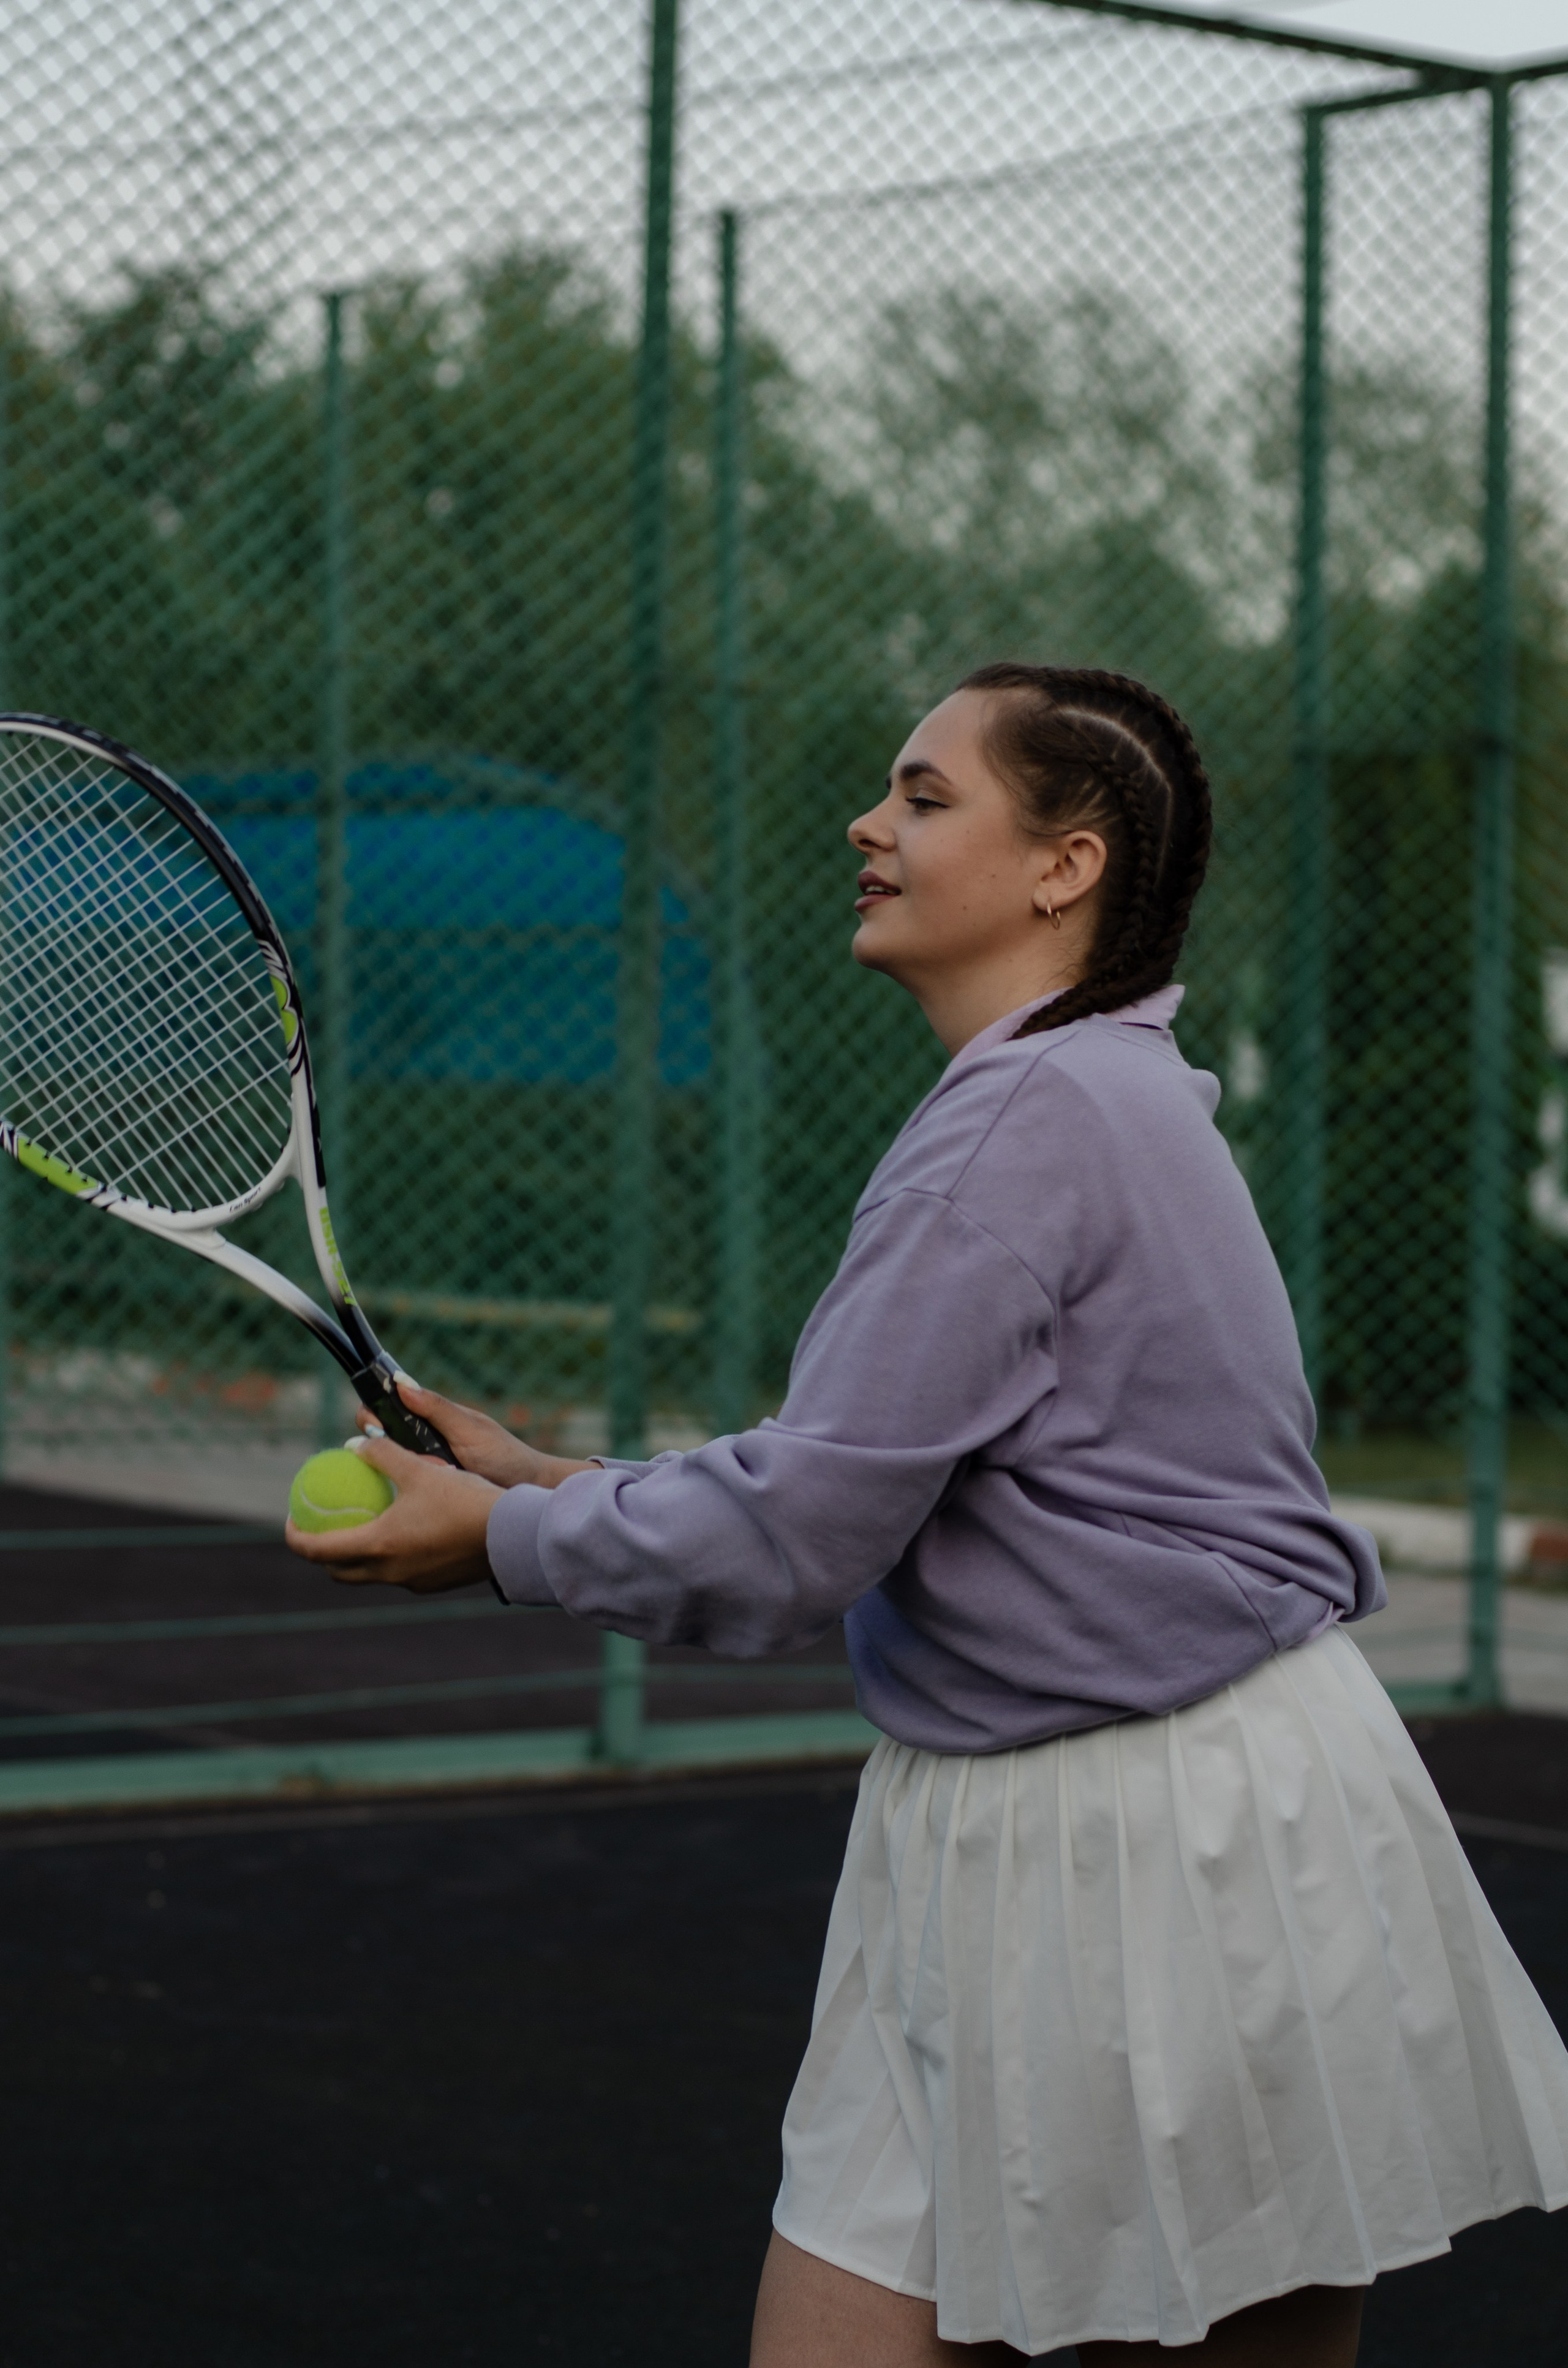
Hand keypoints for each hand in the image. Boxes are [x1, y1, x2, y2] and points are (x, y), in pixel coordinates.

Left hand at [286, 1426, 514, 1591]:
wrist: (511, 1534)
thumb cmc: (463, 1498)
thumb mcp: (420, 1468)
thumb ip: (383, 1454)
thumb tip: (355, 1445)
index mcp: (376, 1545)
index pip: (316, 1549)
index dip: (295, 1535)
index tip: (292, 1517)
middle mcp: (388, 1571)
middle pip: (338, 1571)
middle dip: (323, 1552)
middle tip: (324, 1525)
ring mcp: (411, 1582)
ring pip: (370, 1574)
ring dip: (358, 1556)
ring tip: (366, 1525)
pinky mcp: (433, 1583)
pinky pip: (399, 1572)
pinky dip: (390, 1556)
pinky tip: (408, 1531)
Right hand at [358, 1378, 594, 1491]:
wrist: (528, 1492)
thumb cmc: (503, 1456)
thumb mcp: (468, 1429)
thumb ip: (436, 1408)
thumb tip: (399, 1381)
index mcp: (430, 1421)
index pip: (387, 1410)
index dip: (372, 1414)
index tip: (372, 1425)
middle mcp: (423, 1444)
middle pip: (384, 1441)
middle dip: (383, 1447)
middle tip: (403, 1455)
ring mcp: (427, 1470)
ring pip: (393, 1467)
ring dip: (401, 1470)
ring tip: (427, 1473)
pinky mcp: (431, 1493)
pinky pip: (408, 1490)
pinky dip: (410, 1490)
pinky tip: (412, 1497)